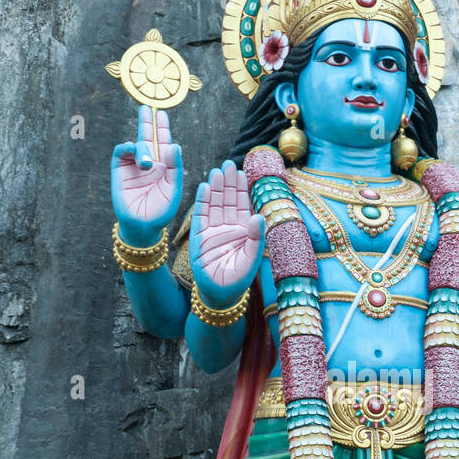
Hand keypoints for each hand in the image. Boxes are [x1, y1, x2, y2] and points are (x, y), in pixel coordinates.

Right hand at [111, 106, 182, 246]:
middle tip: (148, 107)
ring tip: (147, 164)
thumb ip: (175, 167)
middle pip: (148, 136)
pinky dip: (127, 147)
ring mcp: (134, 165)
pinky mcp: (120, 170)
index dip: (162, 128)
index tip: (162, 113)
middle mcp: (149, 162)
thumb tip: (174, 144)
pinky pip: (121, 152)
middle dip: (148, 122)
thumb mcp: (174, 189)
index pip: (164, 141)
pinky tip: (132, 150)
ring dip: (142, 147)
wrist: (143, 226)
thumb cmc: (161, 210)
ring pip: (137, 144)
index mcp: (165, 165)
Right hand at [189, 161, 264, 309]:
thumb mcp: (252, 258)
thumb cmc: (239, 279)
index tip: (241, 171)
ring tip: (216, 171)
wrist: (219, 294)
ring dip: (215, 188)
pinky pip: (200, 215)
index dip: (241, 188)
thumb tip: (258, 216)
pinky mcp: (199, 236)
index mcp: (243, 230)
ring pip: (214, 204)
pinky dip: (202, 201)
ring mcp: (213, 230)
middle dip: (228, 182)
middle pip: (228, 199)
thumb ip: (256, 238)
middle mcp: (228, 227)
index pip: (242, 204)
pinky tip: (204, 187)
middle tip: (228, 164)